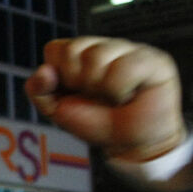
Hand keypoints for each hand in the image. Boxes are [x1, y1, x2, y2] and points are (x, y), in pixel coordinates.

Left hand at [25, 37, 185, 162]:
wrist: (129, 144)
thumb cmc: (97, 122)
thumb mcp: (58, 110)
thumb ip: (39, 91)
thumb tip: (44, 71)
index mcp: (79, 54)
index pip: (55, 49)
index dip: (58, 76)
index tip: (73, 92)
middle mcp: (103, 47)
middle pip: (73, 49)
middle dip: (78, 82)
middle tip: (95, 97)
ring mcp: (128, 50)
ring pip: (98, 55)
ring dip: (101, 88)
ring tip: (113, 98)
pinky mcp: (152, 59)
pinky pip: (125, 66)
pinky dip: (122, 90)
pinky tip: (130, 95)